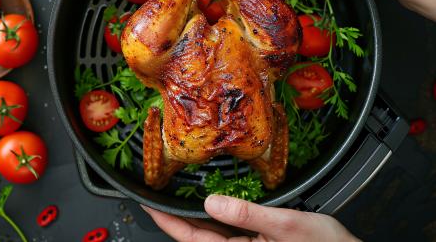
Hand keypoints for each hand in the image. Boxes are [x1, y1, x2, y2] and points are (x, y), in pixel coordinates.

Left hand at [142, 195, 359, 240]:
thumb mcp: (287, 225)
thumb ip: (247, 214)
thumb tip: (212, 203)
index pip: (193, 239)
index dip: (167, 222)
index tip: (149, 206)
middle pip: (197, 237)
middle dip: (175, 219)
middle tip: (155, 198)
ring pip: (211, 235)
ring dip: (193, 217)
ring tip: (174, 198)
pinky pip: (228, 232)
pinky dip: (215, 218)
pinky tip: (210, 205)